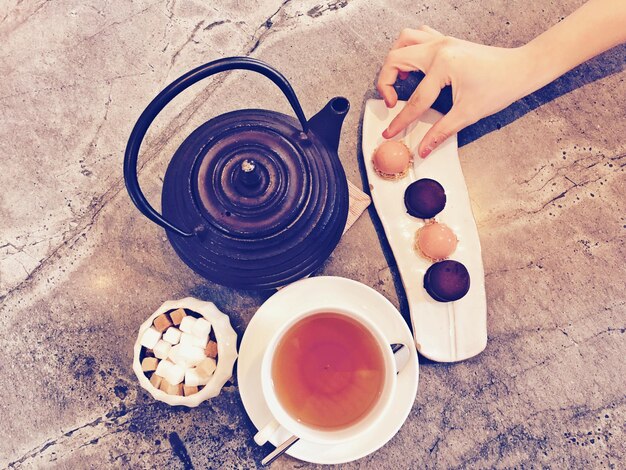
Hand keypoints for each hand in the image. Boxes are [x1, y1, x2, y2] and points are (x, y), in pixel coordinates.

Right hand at [377, 26, 529, 157]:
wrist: (521, 69)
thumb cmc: (500, 87)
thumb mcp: (467, 114)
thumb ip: (441, 132)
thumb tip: (424, 148)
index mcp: (443, 65)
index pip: (415, 99)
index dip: (400, 120)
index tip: (390, 132)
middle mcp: (439, 48)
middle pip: (396, 59)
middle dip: (386, 83)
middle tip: (392, 103)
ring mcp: (442, 41)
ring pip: (403, 40)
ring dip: (395, 60)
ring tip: (399, 80)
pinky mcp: (447, 41)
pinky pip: (418, 35)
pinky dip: (409, 48)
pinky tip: (413, 65)